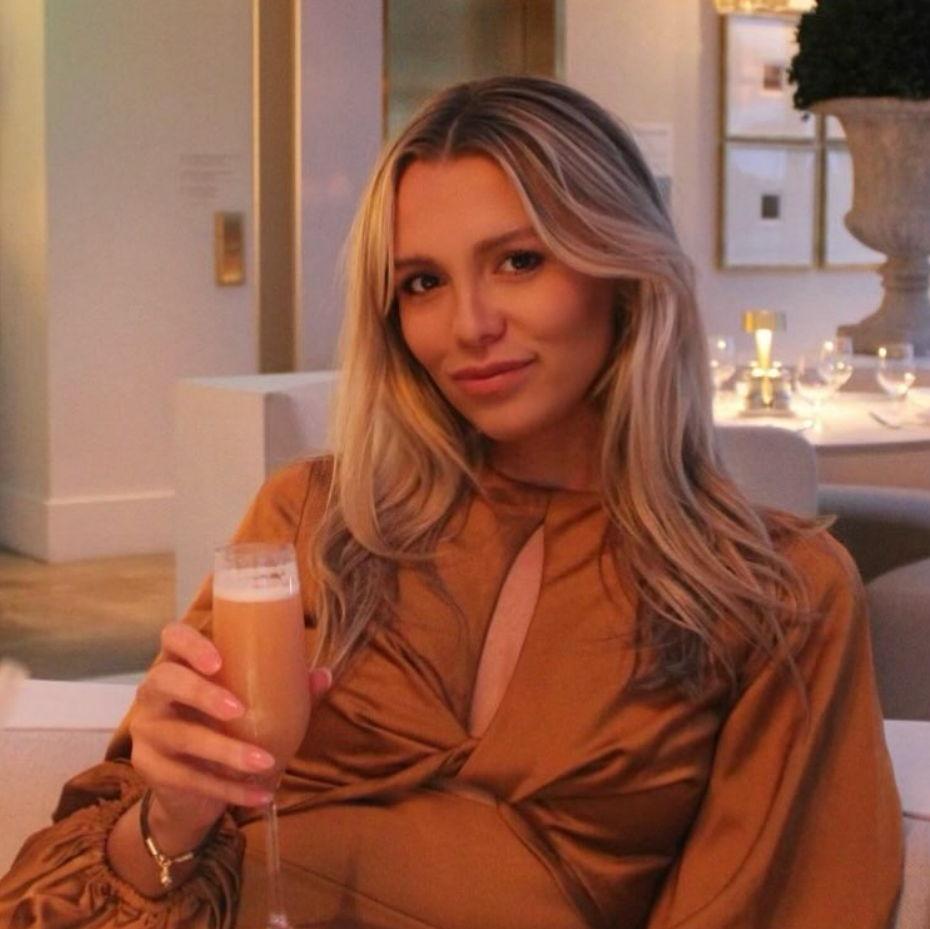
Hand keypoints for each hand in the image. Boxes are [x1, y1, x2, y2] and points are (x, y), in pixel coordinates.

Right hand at [129, 623, 331, 846]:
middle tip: (238, 709)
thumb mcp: (250, 703)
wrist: (190, 788)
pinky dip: (230, 789)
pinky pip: (190, 780)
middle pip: (164, 681)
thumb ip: (283, 687)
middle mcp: (154, 693)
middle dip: (201, 693)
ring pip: (180, 737)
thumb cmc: (223, 726)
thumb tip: (324, 674)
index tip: (218, 659)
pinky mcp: (150, 770)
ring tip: (264, 762)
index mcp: (180, 663)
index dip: (190, 643)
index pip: (173, 637)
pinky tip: (262, 795)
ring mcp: (147, 732)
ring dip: (225, 750)